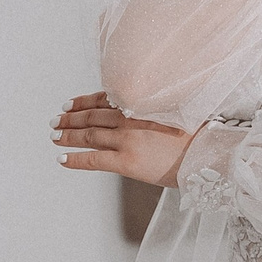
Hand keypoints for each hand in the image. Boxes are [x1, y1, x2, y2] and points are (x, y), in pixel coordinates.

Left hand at [53, 92, 192, 185]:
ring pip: (88, 135)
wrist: (207, 154)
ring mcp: (126, 140)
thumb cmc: (198, 136)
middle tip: (55, 120)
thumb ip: (153, 110)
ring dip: (68, 135)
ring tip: (54, 136)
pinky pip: (93, 160)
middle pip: (92, 116)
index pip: (104, 100)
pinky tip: (62, 159)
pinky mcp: (126, 161)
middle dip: (71, 118)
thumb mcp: (175, 111)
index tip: (71, 103)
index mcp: (140, 105)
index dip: (84, 101)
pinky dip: (75, 159)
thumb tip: (142, 112)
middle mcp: (129, 119)